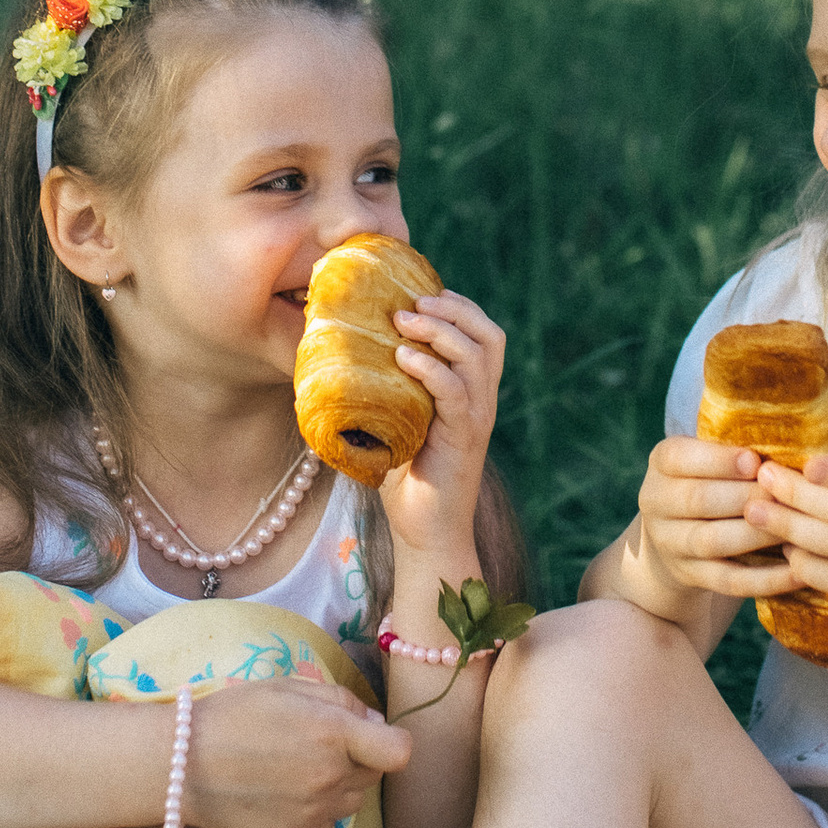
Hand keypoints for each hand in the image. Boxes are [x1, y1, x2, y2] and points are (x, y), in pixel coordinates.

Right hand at [182, 680, 411, 827]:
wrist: (182, 766)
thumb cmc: (234, 715)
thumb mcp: (288, 687)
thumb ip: (341, 700)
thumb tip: (375, 721)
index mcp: (332, 733)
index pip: (399, 751)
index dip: (389, 740)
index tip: (370, 733)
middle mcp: (331, 777)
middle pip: (377, 773)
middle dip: (361, 756)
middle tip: (320, 743)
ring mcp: (317, 812)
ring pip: (355, 798)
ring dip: (340, 783)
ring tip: (298, 766)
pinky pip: (329, 820)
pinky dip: (318, 806)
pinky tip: (284, 790)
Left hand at [379, 289, 505, 569]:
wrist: (425, 533)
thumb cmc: (405, 476)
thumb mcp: (398, 418)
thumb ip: (387, 385)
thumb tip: (338, 348)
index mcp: (472, 391)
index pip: (484, 332)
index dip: (459, 306)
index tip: (421, 294)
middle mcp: (482, 400)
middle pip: (489, 335)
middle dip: (454, 309)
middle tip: (413, 302)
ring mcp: (476, 418)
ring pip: (477, 356)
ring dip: (440, 330)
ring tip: (403, 322)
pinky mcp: (464, 439)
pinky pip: (456, 392)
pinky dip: (430, 368)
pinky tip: (403, 357)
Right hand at [633, 428, 800, 599]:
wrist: (675, 534)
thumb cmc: (710, 479)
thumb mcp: (708, 456)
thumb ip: (737, 448)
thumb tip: (791, 441)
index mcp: (662, 463)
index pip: (681, 458)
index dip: (719, 460)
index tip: (756, 461)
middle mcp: (656, 501)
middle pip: (700, 500)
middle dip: (748, 496)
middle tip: (789, 494)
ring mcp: (670, 543)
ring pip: (714, 541)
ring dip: (759, 535)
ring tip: (796, 528)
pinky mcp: (690, 575)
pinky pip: (730, 581)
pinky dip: (766, 579)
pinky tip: (798, 572)